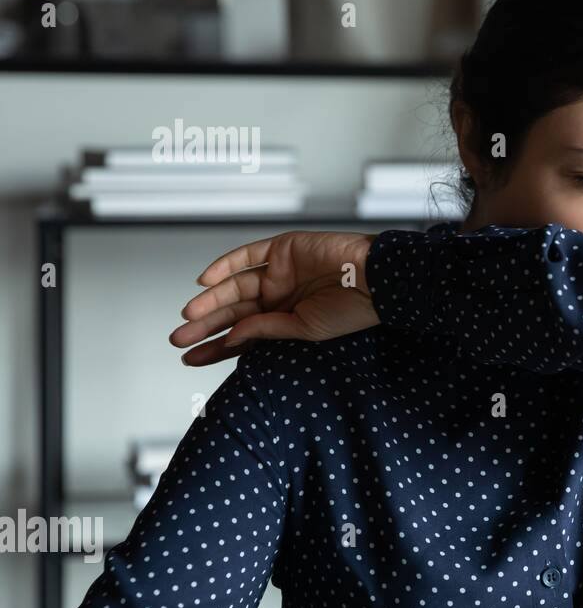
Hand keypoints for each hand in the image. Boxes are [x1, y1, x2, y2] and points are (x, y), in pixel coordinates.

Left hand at [170, 230, 377, 365]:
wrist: (378, 279)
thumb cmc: (352, 309)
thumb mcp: (304, 329)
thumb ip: (267, 330)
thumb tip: (231, 337)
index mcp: (287, 317)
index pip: (243, 334)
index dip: (216, 346)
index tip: (191, 359)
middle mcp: (281, 294)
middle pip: (233, 311)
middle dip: (205, 325)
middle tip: (179, 339)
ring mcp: (281, 270)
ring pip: (235, 287)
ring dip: (210, 301)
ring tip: (188, 317)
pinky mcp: (284, 249)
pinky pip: (247, 256)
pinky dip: (225, 266)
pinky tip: (204, 282)